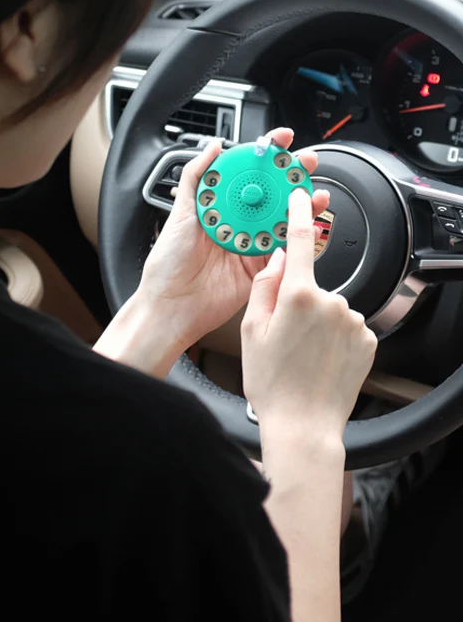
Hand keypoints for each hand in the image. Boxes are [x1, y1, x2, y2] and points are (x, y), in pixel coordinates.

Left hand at [135, 128, 329, 354]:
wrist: (171, 305)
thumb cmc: (168, 262)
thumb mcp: (179, 213)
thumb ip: (196, 178)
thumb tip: (213, 147)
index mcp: (221, 207)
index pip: (248, 174)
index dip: (267, 156)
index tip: (282, 140)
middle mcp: (238, 223)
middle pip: (272, 194)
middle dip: (293, 176)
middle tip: (307, 164)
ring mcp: (251, 244)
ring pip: (284, 220)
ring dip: (304, 205)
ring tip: (315, 194)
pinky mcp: (261, 269)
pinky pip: (285, 251)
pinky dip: (300, 239)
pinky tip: (308, 226)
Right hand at [241, 187, 377, 440]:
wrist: (304, 424)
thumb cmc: (272, 382)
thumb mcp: (252, 330)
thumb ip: (264, 287)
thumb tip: (276, 259)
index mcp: (298, 295)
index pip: (299, 242)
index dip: (300, 214)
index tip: (301, 196)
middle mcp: (332, 302)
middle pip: (311, 286)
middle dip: (297, 302)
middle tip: (281, 337)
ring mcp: (354, 322)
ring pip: (330, 308)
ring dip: (317, 322)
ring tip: (301, 355)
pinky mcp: (369, 340)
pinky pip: (347, 327)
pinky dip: (334, 337)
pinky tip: (320, 360)